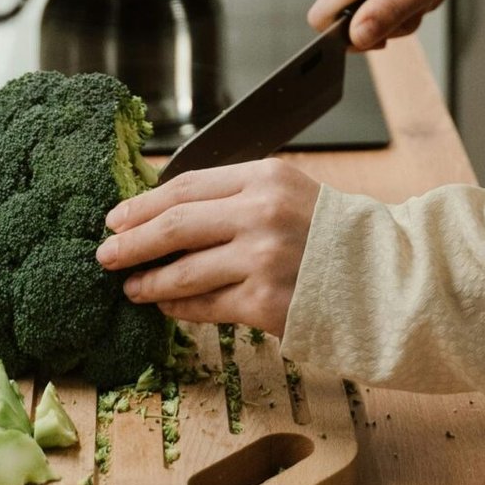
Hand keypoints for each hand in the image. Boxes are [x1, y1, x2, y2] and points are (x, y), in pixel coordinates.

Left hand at [97, 160, 320, 333]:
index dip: (144, 204)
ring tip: (130, 287)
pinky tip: (165, 306)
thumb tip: (165, 212)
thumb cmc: (327, 233)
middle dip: (132, 242)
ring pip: (183, 272)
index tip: (117, 218)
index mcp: (264, 176)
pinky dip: (178, 307)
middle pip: (175, 226)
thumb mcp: (285, 192)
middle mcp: (260, 214)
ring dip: (148, 282)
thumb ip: (233, 196)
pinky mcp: (264, 303)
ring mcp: (262, 260)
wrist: (379, 276)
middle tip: (105, 254)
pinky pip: (205, 306)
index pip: (186, 186)